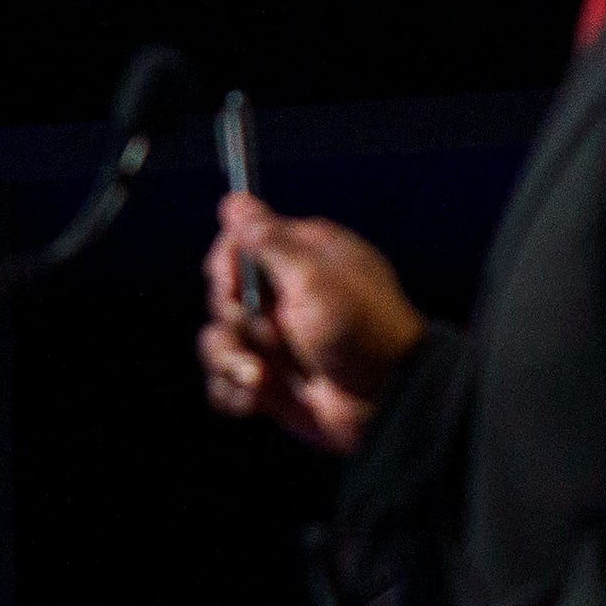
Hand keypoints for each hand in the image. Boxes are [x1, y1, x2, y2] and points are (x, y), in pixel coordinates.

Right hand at [201, 196, 422, 454]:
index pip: (240, 242)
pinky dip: (233, 392)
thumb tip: (234, 201)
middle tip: (265, 334)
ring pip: (218, 339)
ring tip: (257, 378)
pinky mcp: (267, 381)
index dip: (227, 263)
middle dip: (232, 319)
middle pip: (221, 293)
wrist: (387, 404)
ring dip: (229, 360)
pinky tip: (255, 398)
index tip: (230, 283)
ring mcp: (274, 340)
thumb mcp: (314, 278)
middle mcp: (284, 296)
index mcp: (301, 258)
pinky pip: (224, 381)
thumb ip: (268, 241)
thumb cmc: (360, 332)